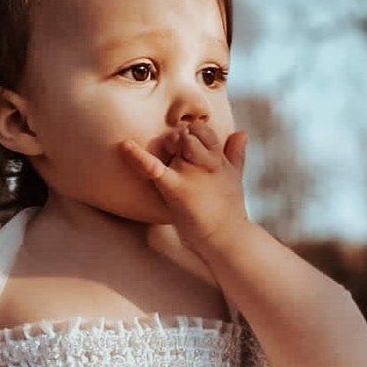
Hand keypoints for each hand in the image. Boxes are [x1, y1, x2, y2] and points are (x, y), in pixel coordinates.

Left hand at [119, 121, 250, 250]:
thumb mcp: (235, 176)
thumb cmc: (229, 209)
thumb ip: (236, 153)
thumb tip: (242, 131)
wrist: (226, 236)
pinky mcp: (174, 187)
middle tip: (175, 153)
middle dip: (179, 138)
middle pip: (185, 134)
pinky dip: (137, 156)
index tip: (189, 143)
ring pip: (172, 142)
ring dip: (169, 145)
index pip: (201, 129)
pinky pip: (152, 167)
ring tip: (171, 159)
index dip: (193, 132)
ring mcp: (188, 173)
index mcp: (217, 157)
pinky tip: (125, 145)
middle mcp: (203, 161)